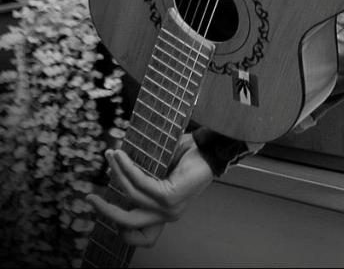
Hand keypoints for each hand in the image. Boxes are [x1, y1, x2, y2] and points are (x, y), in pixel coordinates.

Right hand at [87, 134, 213, 248]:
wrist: (211, 149)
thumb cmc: (191, 157)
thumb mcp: (166, 172)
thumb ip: (147, 178)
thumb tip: (121, 170)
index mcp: (166, 213)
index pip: (144, 237)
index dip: (124, 232)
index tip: (107, 214)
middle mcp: (166, 215)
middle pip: (127, 222)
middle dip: (105, 211)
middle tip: (90, 199)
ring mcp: (167, 208)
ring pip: (130, 196)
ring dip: (116, 174)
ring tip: (110, 156)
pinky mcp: (168, 196)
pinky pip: (140, 183)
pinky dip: (127, 169)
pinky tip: (121, 156)